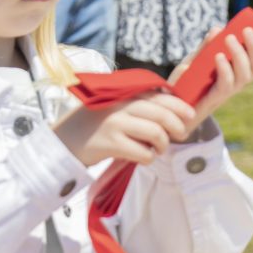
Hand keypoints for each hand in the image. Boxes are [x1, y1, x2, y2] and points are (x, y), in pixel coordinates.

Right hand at [53, 92, 195, 165]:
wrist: (61, 141)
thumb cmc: (92, 125)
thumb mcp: (113, 106)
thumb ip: (136, 104)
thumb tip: (170, 107)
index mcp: (123, 94)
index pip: (160, 96)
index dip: (179, 106)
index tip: (190, 115)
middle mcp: (121, 105)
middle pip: (163, 114)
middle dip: (178, 126)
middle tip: (180, 135)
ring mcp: (116, 124)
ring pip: (157, 133)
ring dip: (163, 145)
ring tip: (157, 149)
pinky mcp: (111, 144)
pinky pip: (144, 152)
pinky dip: (149, 157)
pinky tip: (142, 157)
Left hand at [168, 25, 252, 138]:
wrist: (171, 106)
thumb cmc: (184, 82)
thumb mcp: (196, 59)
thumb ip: (207, 46)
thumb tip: (218, 29)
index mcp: (235, 73)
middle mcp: (236, 83)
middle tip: (246, 30)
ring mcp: (227, 92)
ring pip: (245, 76)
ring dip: (240, 55)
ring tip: (229, 38)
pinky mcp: (214, 98)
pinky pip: (226, 84)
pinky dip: (225, 69)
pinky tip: (218, 56)